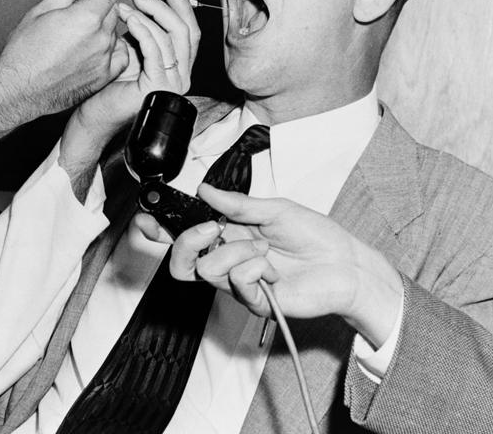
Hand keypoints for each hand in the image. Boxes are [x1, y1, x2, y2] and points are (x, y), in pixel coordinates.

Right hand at [0, 0, 127, 151]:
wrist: (19, 89)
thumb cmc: (24, 54)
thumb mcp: (39, 13)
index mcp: (86, 18)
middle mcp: (99, 38)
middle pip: (112, 10)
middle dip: (100, 2)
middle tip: (82, 3)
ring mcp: (103, 59)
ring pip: (114, 33)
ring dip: (103, 26)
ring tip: (82, 29)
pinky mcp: (102, 77)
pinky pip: (119, 56)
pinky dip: (113, 48)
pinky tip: (99, 46)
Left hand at [61, 0, 201, 161]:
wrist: (95, 115)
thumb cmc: (108, 87)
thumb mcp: (130, 52)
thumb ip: (142, 32)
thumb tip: (140, 3)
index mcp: (178, 66)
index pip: (189, 30)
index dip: (182, 7)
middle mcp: (181, 75)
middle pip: (184, 30)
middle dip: (162, 7)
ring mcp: (172, 82)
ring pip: (169, 37)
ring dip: (145, 17)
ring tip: (123, 8)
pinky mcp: (158, 86)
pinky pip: (155, 51)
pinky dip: (143, 31)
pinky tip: (129, 20)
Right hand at [139, 185, 402, 347]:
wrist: (345, 264)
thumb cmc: (315, 235)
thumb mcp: (275, 208)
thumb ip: (237, 204)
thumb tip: (205, 191)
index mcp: (228, 234)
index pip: (184, 235)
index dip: (160, 230)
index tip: (147, 220)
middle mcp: (228, 259)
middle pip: (181, 262)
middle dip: (185, 242)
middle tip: (210, 229)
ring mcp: (239, 282)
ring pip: (206, 270)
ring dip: (235, 252)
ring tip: (263, 250)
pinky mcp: (254, 301)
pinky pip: (236, 283)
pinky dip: (253, 269)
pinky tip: (272, 269)